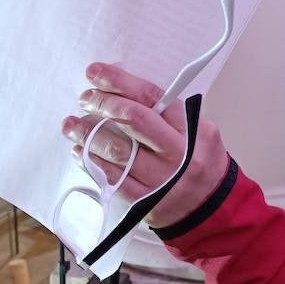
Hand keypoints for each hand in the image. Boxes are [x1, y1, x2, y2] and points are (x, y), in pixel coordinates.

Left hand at [62, 64, 229, 227]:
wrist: (213, 210)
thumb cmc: (199, 163)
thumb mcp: (198, 132)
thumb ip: (166, 114)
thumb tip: (122, 90)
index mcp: (193, 129)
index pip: (152, 97)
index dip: (120, 82)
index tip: (95, 73)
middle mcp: (179, 153)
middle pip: (134, 120)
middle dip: (103, 104)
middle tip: (85, 98)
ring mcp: (163, 180)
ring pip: (118, 150)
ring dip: (89, 134)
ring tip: (72, 125)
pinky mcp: (146, 202)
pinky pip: (113, 179)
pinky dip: (92, 162)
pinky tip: (80, 152)